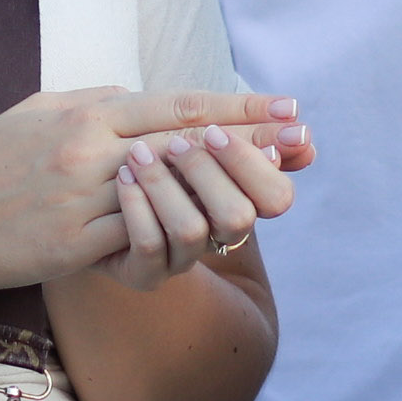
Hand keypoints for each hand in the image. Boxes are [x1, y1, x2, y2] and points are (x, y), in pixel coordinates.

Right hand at [0, 87, 288, 298]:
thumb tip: (138, 94)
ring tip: (272, 196)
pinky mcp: (72, 245)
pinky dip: (177, 238)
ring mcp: (81, 198)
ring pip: (171, 196)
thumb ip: (93, 104)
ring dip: (225, 196)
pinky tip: (213, 238)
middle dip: (251, 144)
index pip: (175, 105)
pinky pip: (138, 241)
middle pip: (187, 145)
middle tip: (303, 144)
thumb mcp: (37, 113)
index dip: (236, 108)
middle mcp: (88, 148)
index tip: (287, 108)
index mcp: (84, 112)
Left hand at [101, 117, 299, 288]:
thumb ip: (239, 132)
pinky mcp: (143, 273)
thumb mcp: (194, 140)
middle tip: (175, 142)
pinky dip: (138, 207)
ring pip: (192, 230)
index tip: (217, 131)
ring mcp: (181, 258)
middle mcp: (218, 236)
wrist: (100, 208)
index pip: (276, 196)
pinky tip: (123, 178)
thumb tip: (301, 128)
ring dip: (166, 186)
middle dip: (209, 172)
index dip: (253, 163)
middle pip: (238, 215)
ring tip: (137, 153)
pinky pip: (149, 246)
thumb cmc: (156, 164)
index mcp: (242, 201)